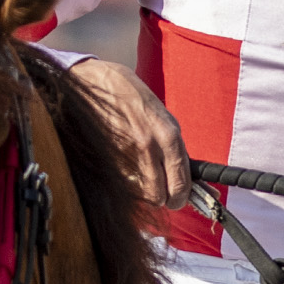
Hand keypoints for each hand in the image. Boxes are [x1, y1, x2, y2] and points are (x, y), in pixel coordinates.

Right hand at [71, 58, 189, 208]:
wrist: (98, 82)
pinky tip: (125, 163)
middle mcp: (150, 146)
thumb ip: (173, 145)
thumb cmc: (132, 96)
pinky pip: (123, 182)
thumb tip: (185, 174)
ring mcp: (127, 153)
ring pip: (141, 193)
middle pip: (160, 196)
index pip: (181, 182)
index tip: (179, 199)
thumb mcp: (162, 116)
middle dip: (162, 200)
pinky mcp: (108, 157)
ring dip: (143, 191)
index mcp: (169, 135)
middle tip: (161, 195)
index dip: (181, 197)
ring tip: (142, 174)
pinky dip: (126, 180)